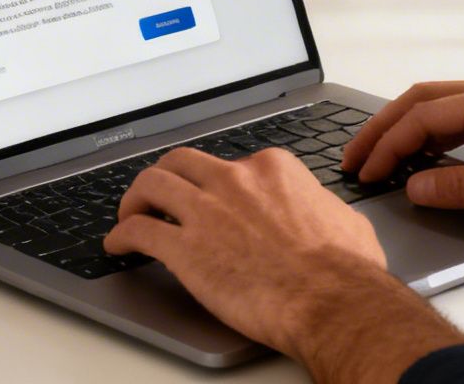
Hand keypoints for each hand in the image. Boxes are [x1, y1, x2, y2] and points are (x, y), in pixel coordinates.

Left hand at [103, 147, 389, 354]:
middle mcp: (234, 180)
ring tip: (129, 215)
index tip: (212, 198)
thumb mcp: (342, 218)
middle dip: (166, 177)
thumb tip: (321, 213)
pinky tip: (118, 245)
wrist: (332, 300)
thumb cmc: (345, 269)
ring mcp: (206, 210)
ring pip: (151, 185)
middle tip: (158, 195)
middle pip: (181, 163)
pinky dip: (122, 236)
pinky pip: (138, 232)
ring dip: (135, 199)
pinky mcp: (185, 249)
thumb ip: (319, 207)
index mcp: (272, 170)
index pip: (231, 163)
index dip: (216, 183)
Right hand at [341, 76, 463, 232]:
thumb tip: (418, 186)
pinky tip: (433, 156)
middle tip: (357, 156)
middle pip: (429, 100)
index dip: (388, 144)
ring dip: (413, 130)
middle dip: (387, 127)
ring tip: (385, 158)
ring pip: (450, 106)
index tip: (366, 169)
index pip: (425, 115)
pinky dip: (442, 134)